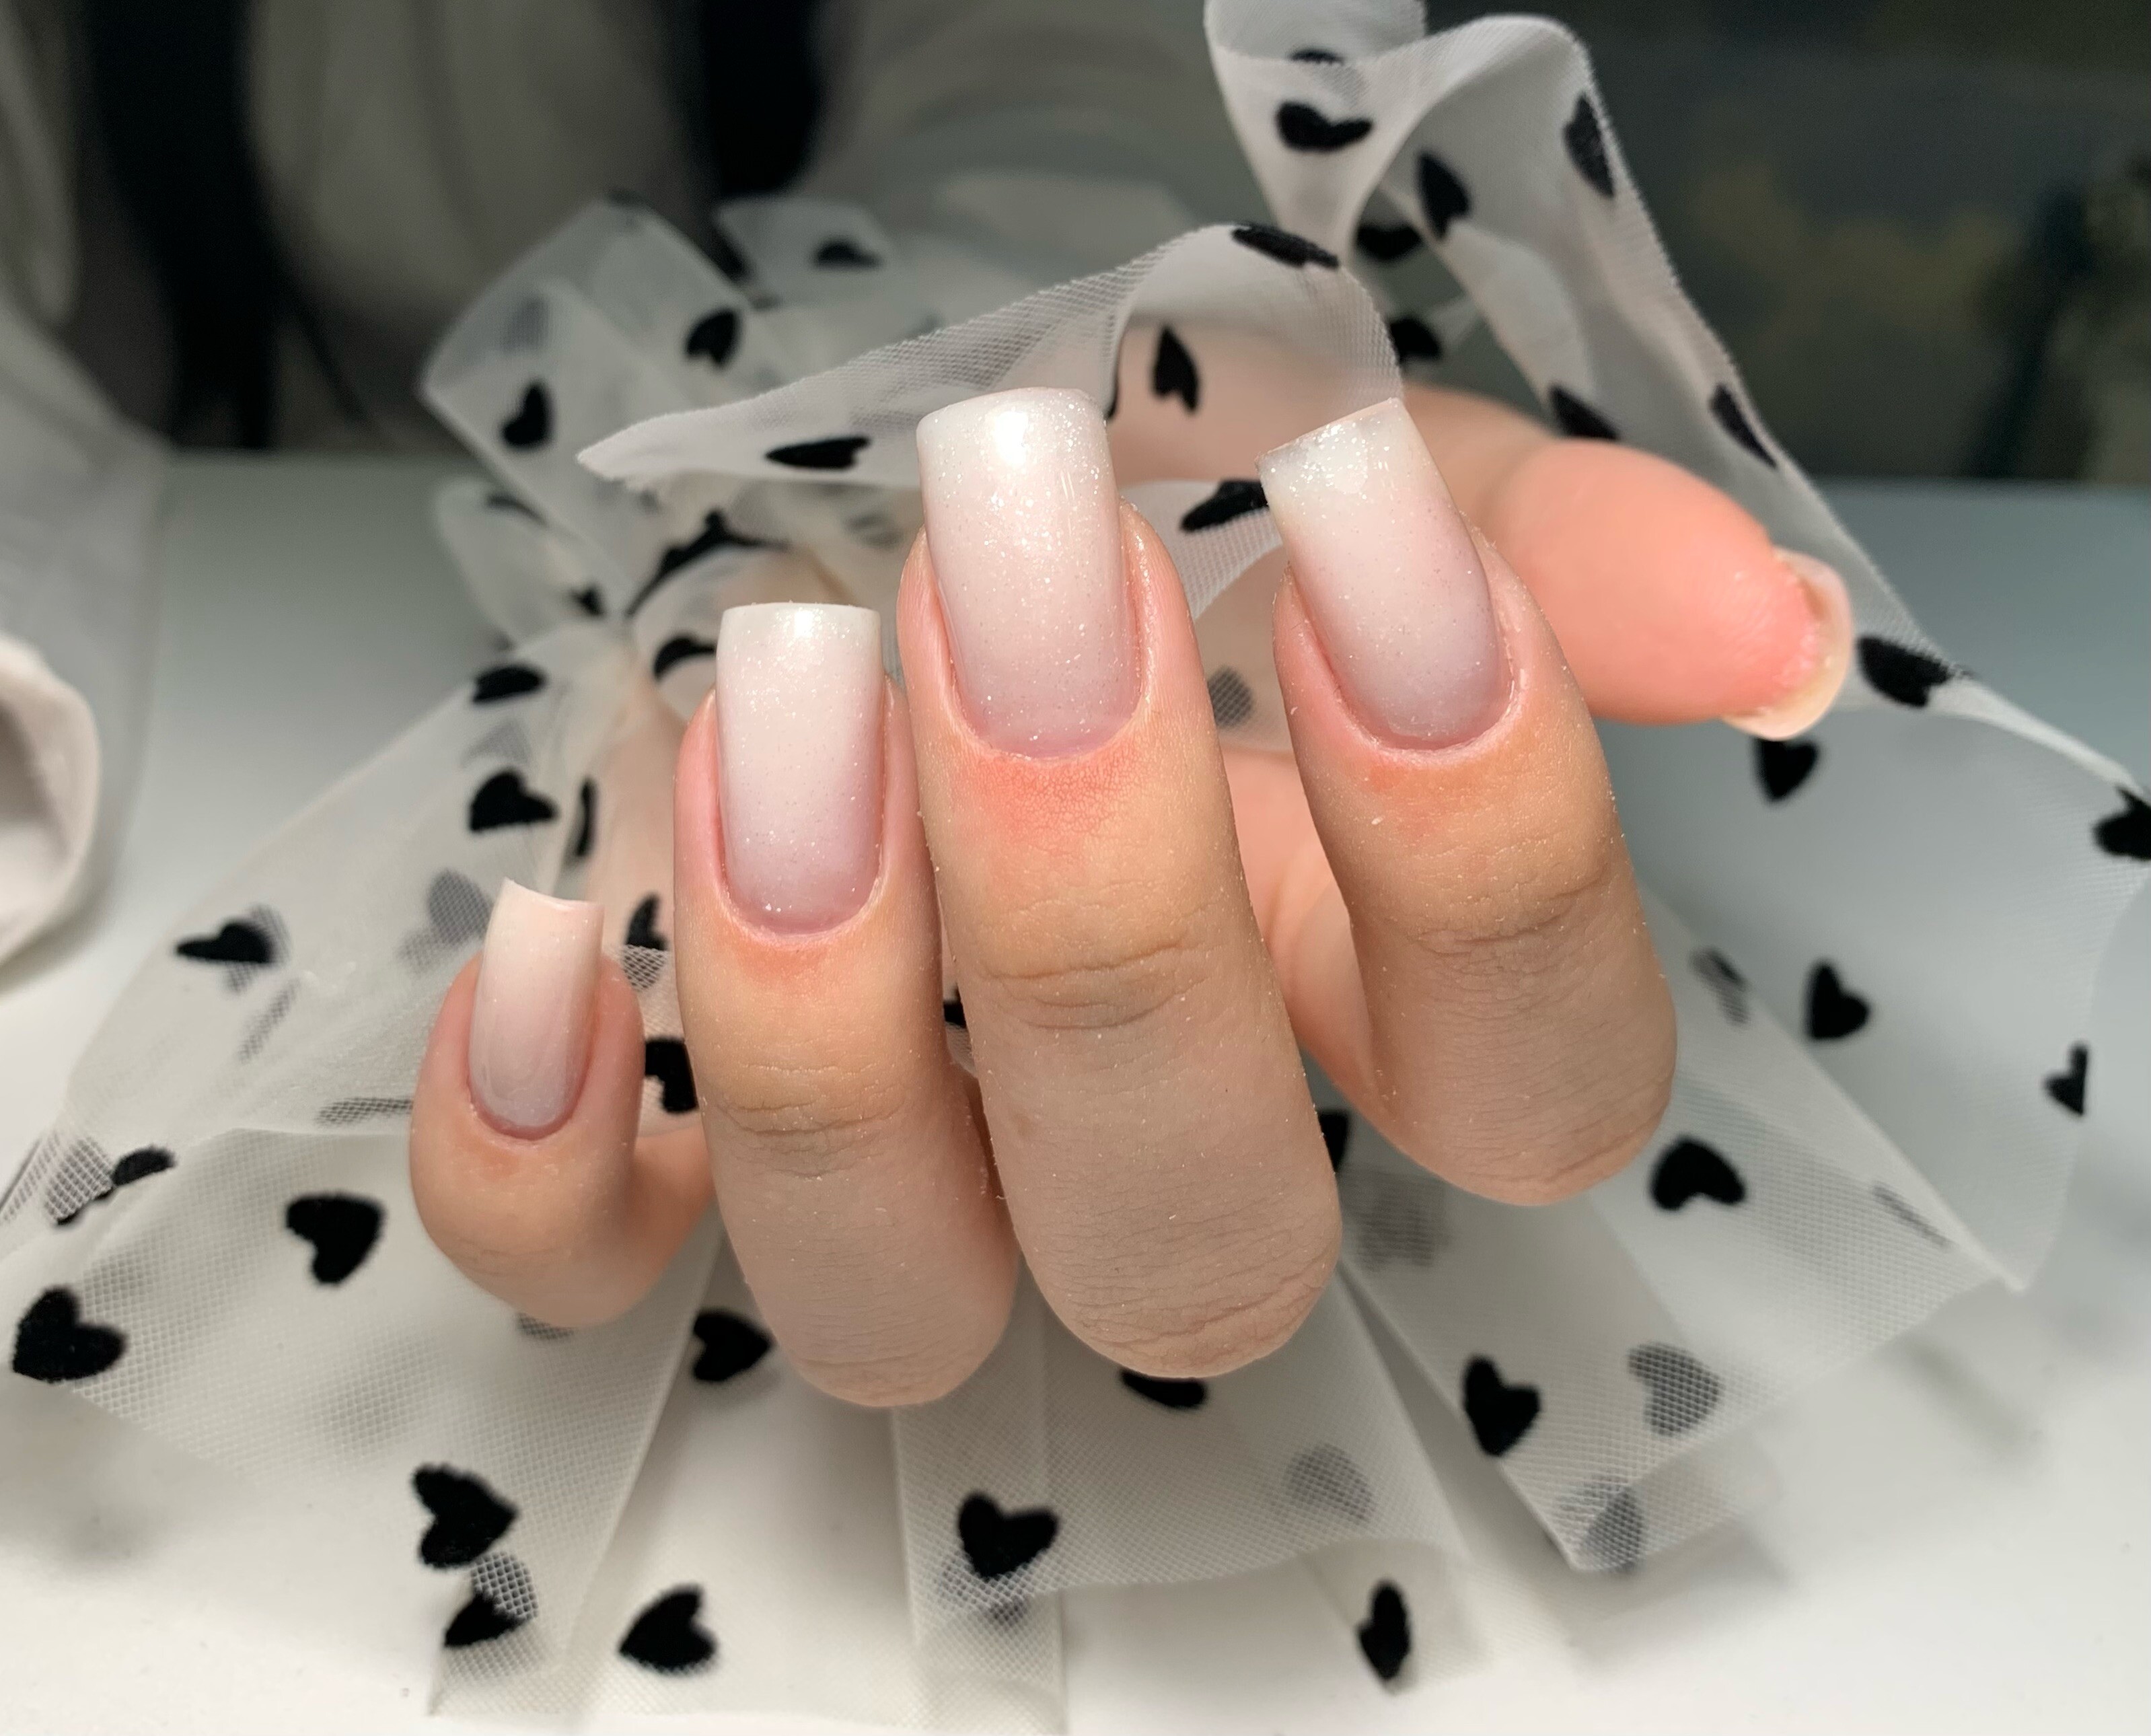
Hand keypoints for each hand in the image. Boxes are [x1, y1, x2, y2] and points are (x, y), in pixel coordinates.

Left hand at [410, 354, 1851, 1405]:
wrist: (888, 505)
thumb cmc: (1154, 508)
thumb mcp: (1359, 471)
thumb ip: (1547, 546)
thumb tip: (1768, 636)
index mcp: (1365, 995)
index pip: (1531, 1091)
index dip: (1479, 858)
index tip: (1354, 547)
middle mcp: (1149, 1133)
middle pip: (1201, 1250)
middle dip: (1107, 926)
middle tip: (1013, 584)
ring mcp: (908, 1165)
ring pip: (895, 1304)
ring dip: (826, 1028)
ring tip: (778, 705)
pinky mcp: (664, 1143)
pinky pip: (586, 1266)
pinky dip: (541, 1159)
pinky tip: (551, 949)